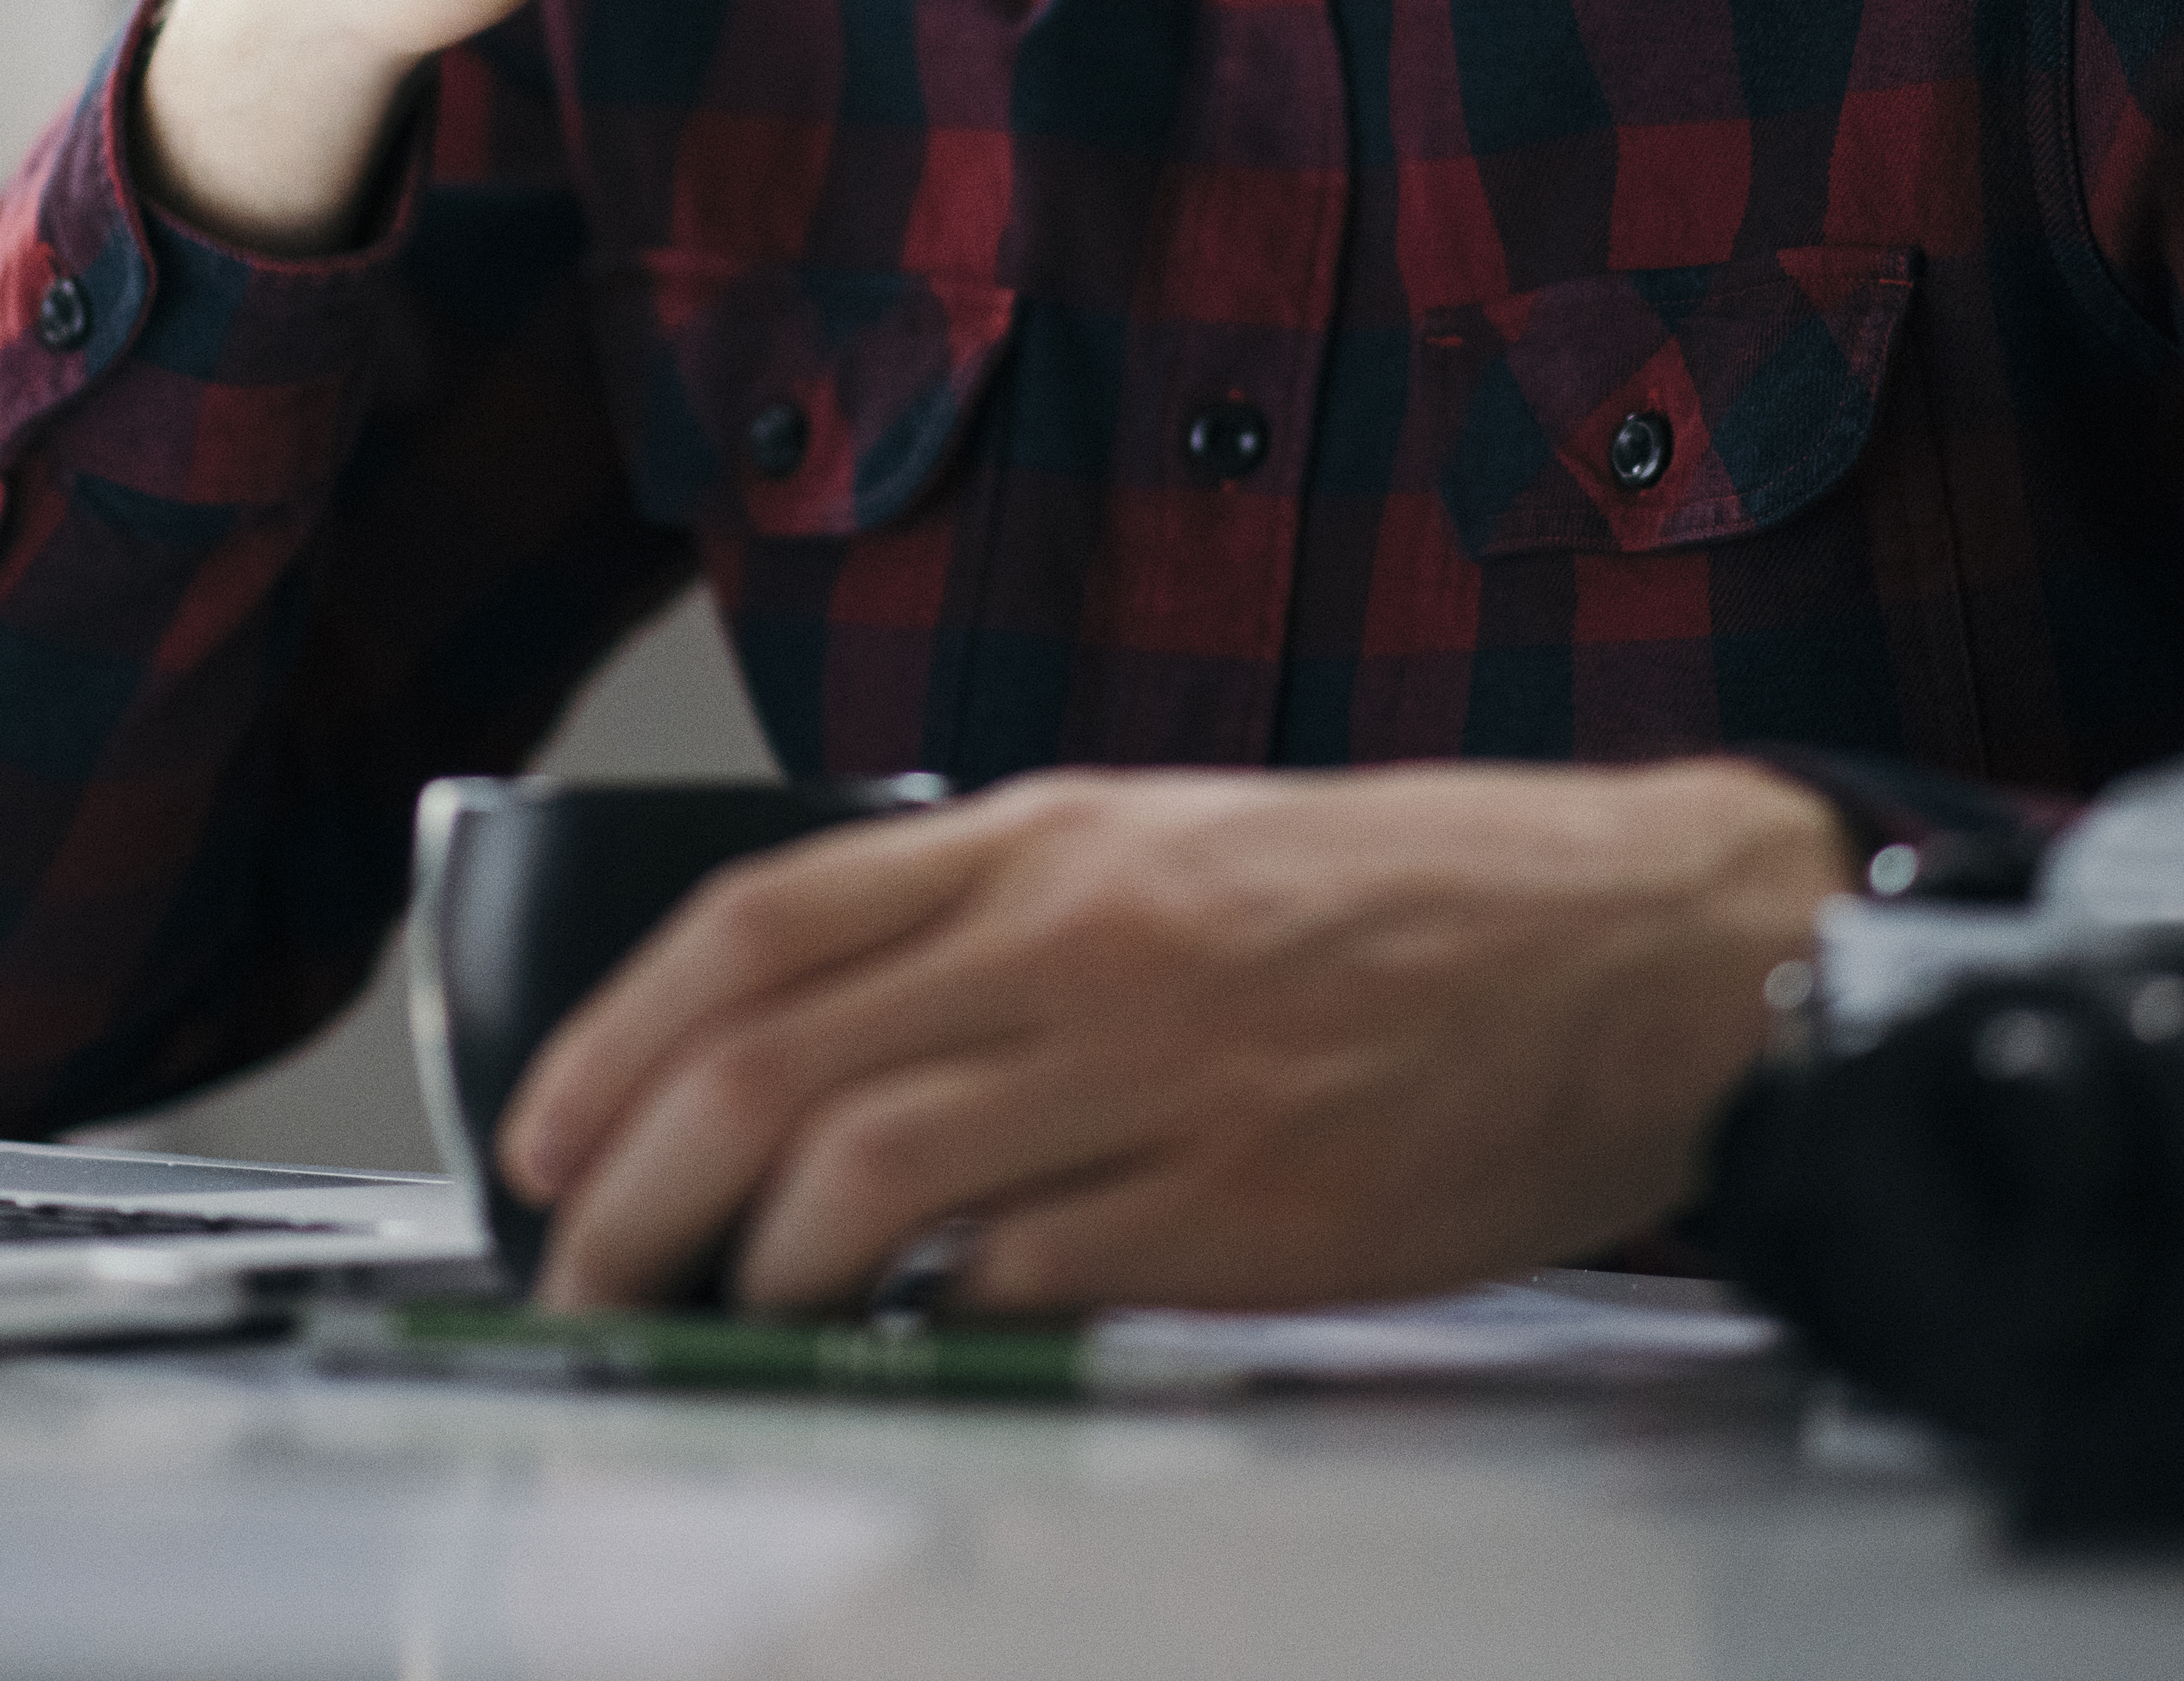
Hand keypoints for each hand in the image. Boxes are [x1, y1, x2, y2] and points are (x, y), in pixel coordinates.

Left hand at [494, 759, 1854, 1315]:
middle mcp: (1080, 942)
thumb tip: (822, 1038)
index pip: (757, 925)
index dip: (615, 1036)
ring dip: (755, 1277)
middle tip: (584, 1271)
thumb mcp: (1172, 843)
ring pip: (863, 1180)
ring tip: (721, 1321)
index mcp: (1053, 840)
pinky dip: (933, 1323)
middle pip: (769, 1069)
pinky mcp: (1239, 1209)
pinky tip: (909, 1343)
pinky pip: (1021, 1279)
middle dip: (631, 1191)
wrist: (1638, 949)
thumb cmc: (1413, 902)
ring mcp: (1157, 1077)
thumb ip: (998, 923)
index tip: (546, 1130)